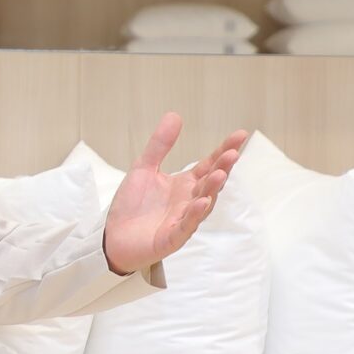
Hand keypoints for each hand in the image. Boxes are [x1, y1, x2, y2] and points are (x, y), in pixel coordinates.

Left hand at [103, 115, 248, 276]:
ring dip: (212, 190)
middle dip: (222, 168)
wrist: (112, 238)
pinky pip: (186, 226)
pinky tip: (202, 202)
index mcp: (185, 185)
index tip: (241, 135)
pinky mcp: (171, 238)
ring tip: (219, 174)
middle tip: (233, 153)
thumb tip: (175, 115)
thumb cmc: (132, 206)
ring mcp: (183, 220)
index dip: (224, 151)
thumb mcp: (144, 168)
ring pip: (203, 204)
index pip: (209, 164)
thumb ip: (159, 145)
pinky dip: (194, 214)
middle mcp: (189, 201)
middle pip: (210, 183)